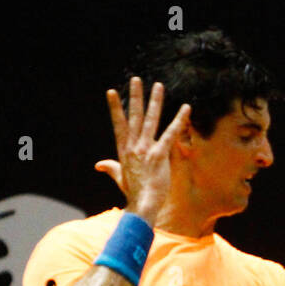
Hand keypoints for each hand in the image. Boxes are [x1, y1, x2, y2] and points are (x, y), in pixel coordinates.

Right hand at [93, 77, 190, 222]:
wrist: (143, 205)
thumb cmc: (133, 193)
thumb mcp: (119, 177)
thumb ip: (110, 168)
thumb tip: (98, 165)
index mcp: (125, 150)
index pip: (119, 124)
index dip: (115, 108)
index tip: (111, 91)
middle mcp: (134, 147)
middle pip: (134, 117)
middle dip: (135, 97)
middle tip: (135, 80)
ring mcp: (146, 149)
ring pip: (151, 120)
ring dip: (155, 102)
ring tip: (158, 85)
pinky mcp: (160, 155)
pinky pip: (170, 133)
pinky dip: (179, 120)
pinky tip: (186, 107)